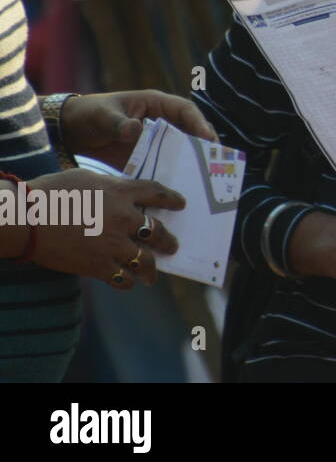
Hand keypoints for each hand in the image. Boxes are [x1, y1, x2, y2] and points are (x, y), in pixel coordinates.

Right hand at [26, 169, 182, 288]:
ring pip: (145, 260)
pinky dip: (127, 282)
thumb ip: (108, 186)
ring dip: (152, 269)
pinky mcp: (98, 264)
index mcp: (120, 192)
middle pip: (157, 231)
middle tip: (173, 246)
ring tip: (153, 276)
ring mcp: (113, 243)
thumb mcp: (86, 178)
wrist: (27, 218)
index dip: (172, 199)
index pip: (156, 193)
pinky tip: (128, 283)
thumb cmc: (50, 192)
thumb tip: (119, 192)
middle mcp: (123, 217)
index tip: (181, 204)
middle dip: (168, 241)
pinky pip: (122, 278)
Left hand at [61, 90, 217, 170]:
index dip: (199, 123)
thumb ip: (118, 123)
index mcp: (156, 104)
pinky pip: (164, 167)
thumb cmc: (89, 114)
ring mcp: (155, 141)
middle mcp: (161, 122)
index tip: (208, 139)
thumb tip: (135, 129)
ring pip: (180, 152)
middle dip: (203, 147)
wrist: (71, 132)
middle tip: (214, 165)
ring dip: (190, 165)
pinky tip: (176, 191)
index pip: (185, 110)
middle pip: (190, 133)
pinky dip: (171, 177)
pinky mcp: (147, 158)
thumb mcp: (102, 116)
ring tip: (203, 181)